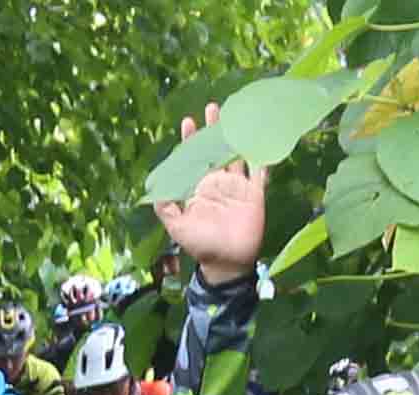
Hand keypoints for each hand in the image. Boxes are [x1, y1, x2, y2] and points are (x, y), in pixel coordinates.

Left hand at [152, 105, 270, 286]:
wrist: (227, 264)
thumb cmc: (201, 246)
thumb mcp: (178, 227)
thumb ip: (166, 208)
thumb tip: (154, 189)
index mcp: (199, 188)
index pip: (193, 159)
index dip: (190, 141)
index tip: (187, 122)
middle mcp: (218, 183)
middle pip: (216, 150)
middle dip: (213, 130)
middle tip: (212, 107)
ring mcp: (238, 187)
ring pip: (238, 155)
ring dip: (237, 136)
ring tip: (236, 115)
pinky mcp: (255, 194)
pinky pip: (260, 172)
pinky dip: (263, 157)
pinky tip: (264, 138)